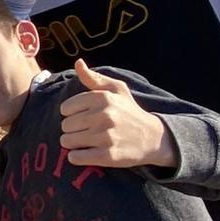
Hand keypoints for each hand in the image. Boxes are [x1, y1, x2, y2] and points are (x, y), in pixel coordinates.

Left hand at [60, 59, 175, 167]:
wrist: (154, 138)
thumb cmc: (130, 111)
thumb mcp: (116, 90)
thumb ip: (93, 78)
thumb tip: (78, 62)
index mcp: (103, 98)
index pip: (65, 108)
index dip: (71, 114)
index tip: (83, 117)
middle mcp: (104, 116)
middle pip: (65, 125)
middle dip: (72, 129)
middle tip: (86, 131)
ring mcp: (106, 136)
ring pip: (66, 141)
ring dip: (72, 144)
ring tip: (86, 142)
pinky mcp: (108, 156)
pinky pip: (75, 157)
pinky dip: (76, 157)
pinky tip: (86, 153)